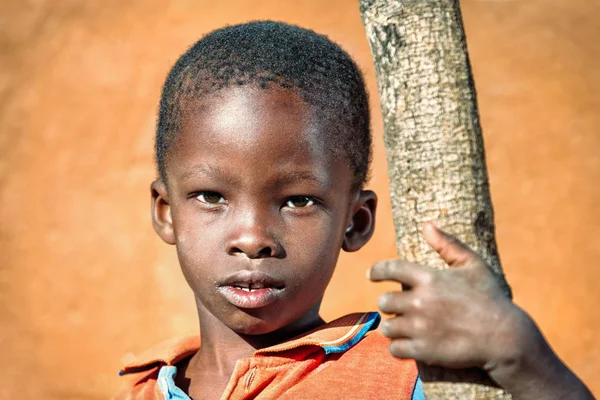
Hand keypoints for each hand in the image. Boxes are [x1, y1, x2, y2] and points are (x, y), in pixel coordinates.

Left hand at [368, 222, 516, 369]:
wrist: (505, 338)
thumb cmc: (490, 298)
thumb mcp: (472, 265)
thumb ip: (447, 244)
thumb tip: (426, 225)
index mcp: (429, 278)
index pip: (390, 269)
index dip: (377, 271)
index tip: (372, 274)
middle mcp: (420, 301)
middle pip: (384, 301)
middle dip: (389, 304)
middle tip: (399, 307)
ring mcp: (420, 328)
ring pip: (387, 327)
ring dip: (393, 327)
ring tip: (404, 327)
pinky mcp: (423, 350)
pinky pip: (395, 349)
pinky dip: (399, 347)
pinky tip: (409, 344)